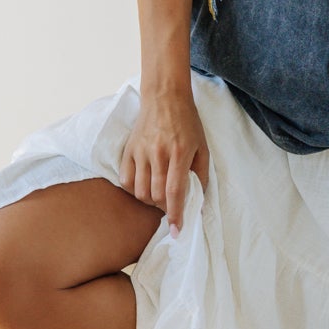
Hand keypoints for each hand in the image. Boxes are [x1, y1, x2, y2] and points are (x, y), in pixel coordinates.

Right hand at [119, 89, 209, 235]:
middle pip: (156, 195)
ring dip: (150, 201)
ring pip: (140, 191)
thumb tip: (198, 201)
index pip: (175, 192)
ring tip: (158, 195)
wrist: (165, 97)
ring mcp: (140, 151)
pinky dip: (134, 190)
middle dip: (164, 208)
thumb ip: (201, 175)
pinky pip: (125, 180)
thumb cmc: (188, 123)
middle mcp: (158, 153)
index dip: (175, 214)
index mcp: (180, 152)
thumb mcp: (203, 147)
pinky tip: (144, 186)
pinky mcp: (128, 150)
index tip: (176, 230)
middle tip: (171, 205)